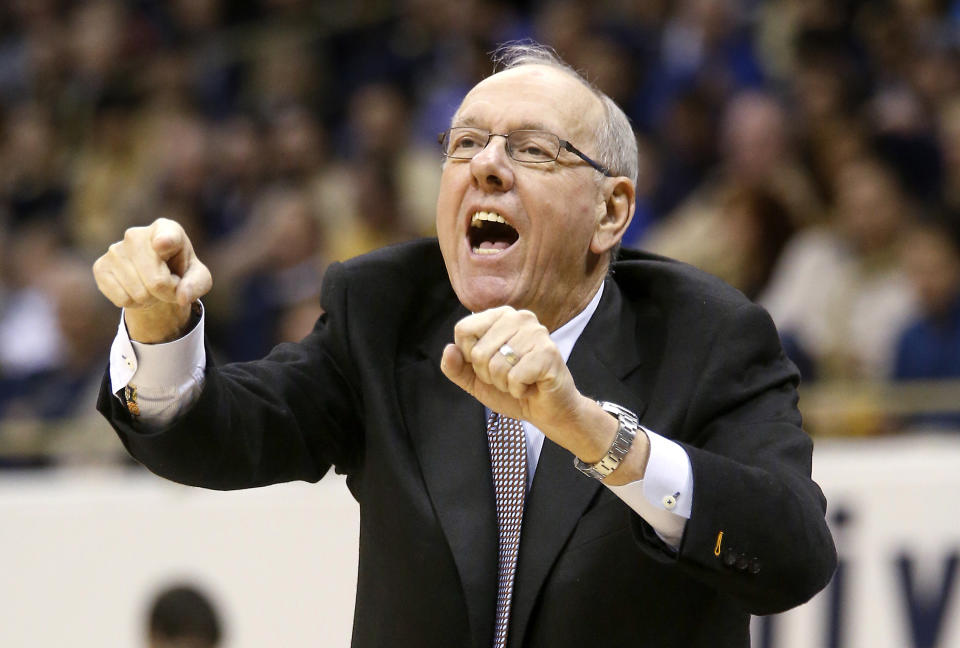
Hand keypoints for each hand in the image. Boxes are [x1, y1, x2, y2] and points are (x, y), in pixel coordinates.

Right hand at [92, 218, 211, 342]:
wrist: (155, 277)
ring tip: (152, 286)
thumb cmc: (181, 272)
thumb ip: (196, 285)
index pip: (166, 237)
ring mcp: (115, 249)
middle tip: (168, 285)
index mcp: (166, 229)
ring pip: (139, 293)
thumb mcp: (199, 278)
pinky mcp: (100, 266)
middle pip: (156, 281)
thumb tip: (182, 296)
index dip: (165, 242)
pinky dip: (133, 303)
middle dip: (167, 292)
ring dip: (150, 298)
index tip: (161, 245)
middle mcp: (136, 235)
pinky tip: (135, 290)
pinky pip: (122, 299)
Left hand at [440, 306, 618, 463]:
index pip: (463, 330)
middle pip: (478, 351)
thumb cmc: (512, 390)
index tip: (488, 365)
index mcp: (500, 316)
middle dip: (488, 375)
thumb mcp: (475, 380)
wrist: (546, 411)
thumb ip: (456, 367)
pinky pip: (514, 377)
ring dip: (504, 384)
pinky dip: (518, 390)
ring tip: (520, 381)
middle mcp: (519, 317)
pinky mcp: (548, 353)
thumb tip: (449, 350)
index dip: (468, 357)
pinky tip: (530, 386)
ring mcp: (536, 333)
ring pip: (496, 365)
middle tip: (507, 377)